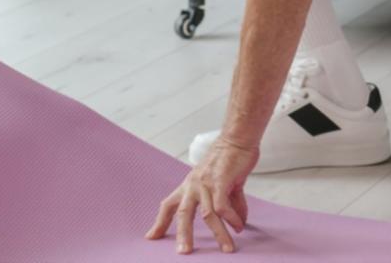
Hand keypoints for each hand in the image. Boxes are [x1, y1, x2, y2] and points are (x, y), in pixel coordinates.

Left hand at [146, 136, 256, 253]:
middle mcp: (193, 185)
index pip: (168, 205)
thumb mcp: (225, 184)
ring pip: (207, 215)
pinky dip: (231, 218)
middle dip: (182, 235)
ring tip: (227, 248)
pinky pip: (222, 206)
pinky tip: (239, 225)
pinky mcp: (220, 181)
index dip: (160, 222)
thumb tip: (239, 223)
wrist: (237, 138)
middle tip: (184, 252)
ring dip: (219, 233)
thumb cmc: (229, 158)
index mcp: (188, 185)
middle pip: (182, 214)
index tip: (151, 237)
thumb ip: (230, 203)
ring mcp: (205, 183)